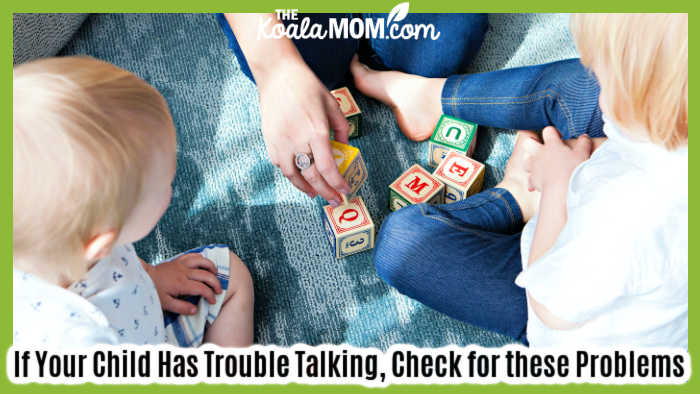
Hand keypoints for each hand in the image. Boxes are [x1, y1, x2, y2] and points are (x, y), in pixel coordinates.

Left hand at [142, 254, 221, 314]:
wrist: (143, 277)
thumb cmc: (154, 291)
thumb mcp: (166, 304)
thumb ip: (181, 307)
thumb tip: (195, 310)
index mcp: (181, 284)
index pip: (202, 289)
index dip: (210, 295)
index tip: (212, 301)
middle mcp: (184, 272)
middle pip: (206, 275)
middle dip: (215, 283)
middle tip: (218, 290)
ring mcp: (181, 264)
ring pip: (202, 261)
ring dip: (211, 267)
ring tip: (215, 274)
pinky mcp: (178, 260)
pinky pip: (193, 255)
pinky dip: (201, 258)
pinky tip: (204, 264)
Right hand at [256, 60, 351, 205]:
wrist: (278, 74)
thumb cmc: (307, 86)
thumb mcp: (332, 104)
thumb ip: (341, 128)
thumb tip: (345, 148)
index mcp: (316, 131)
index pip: (328, 168)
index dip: (337, 183)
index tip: (345, 191)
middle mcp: (297, 140)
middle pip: (312, 176)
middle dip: (326, 192)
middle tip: (334, 200)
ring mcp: (281, 142)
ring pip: (293, 176)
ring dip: (306, 188)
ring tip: (315, 193)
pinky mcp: (269, 140)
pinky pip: (280, 165)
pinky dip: (291, 174)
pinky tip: (299, 176)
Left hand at [527, 127, 592, 192]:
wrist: (562, 190)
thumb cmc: (573, 170)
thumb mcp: (583, 153)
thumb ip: (583, 143)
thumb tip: (584, 136)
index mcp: (552, 145)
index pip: (548, 131)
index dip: (553, 132)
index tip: (559, 138)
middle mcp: (540, 153)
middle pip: (528, 142)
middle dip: (533, 142)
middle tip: (542, 147)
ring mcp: (534, 166)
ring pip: (525, 159)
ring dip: (530, 161)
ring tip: (538, 164)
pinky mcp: (533, 180)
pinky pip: (529, 179)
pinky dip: (532, 181)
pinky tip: (535, 185)